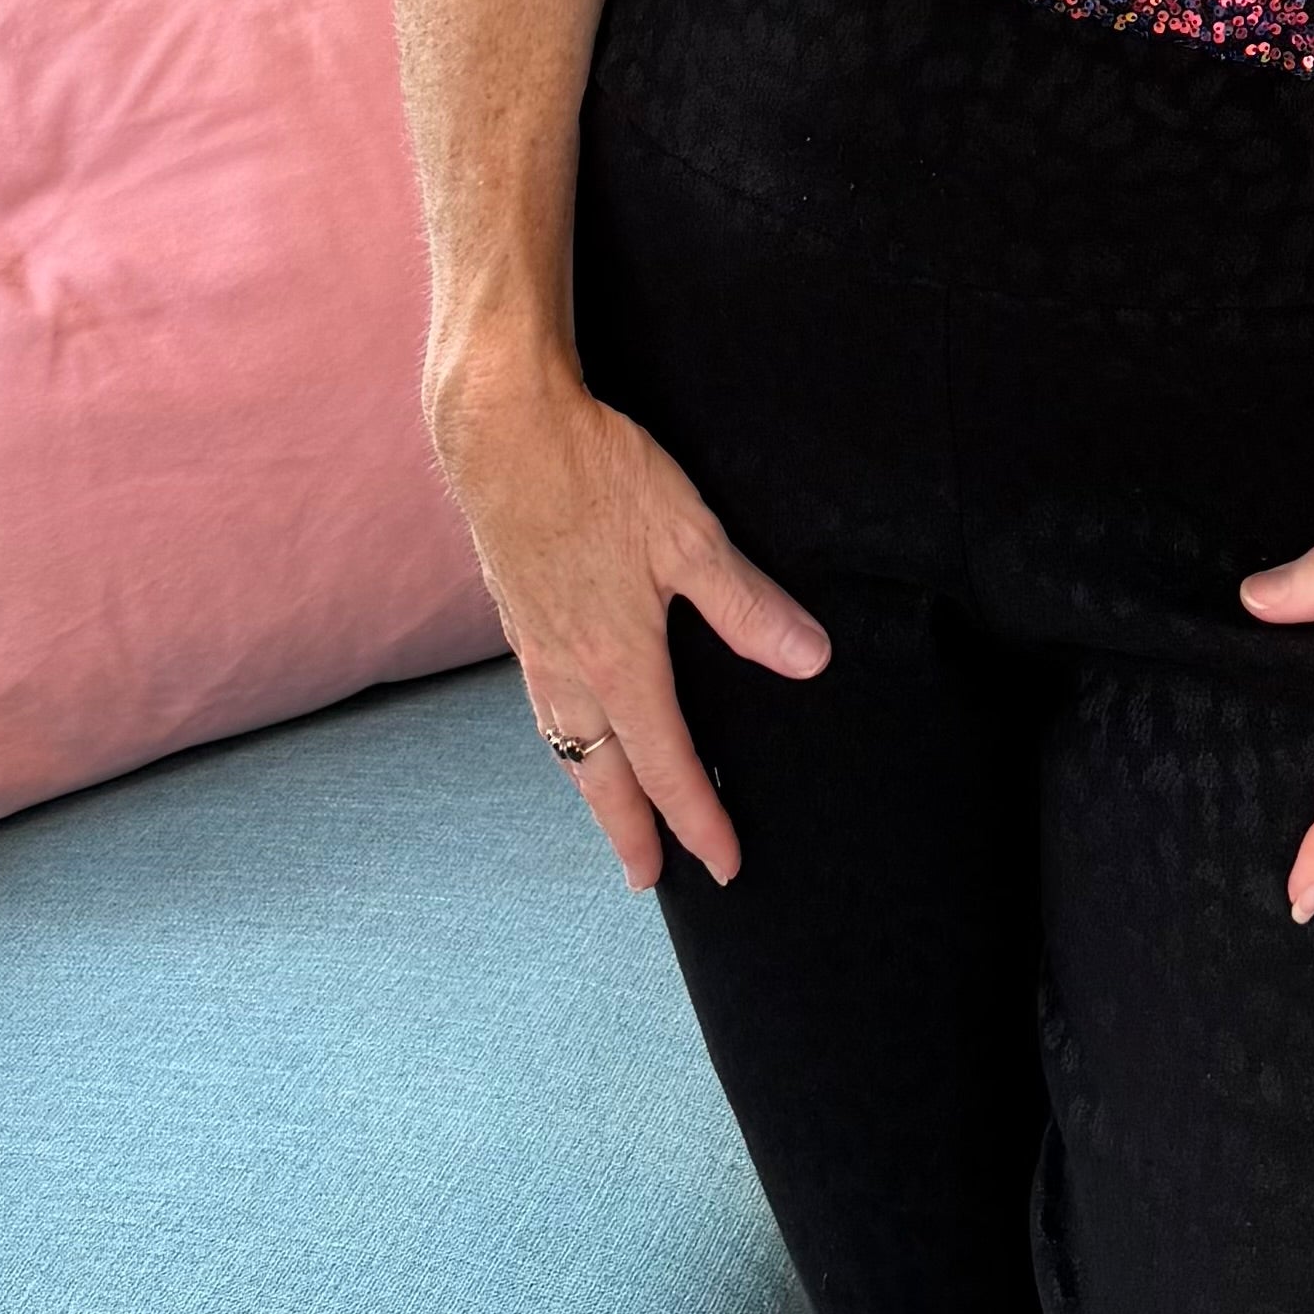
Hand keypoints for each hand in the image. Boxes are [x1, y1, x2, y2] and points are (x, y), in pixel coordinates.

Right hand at [429, 362, 826, 888]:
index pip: (668, 765)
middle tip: (647, 879)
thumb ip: (746, 606)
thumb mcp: (689, 537)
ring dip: (592, 790)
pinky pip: (543, 706)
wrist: (503, 433)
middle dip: (630, 832)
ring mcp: (536, 646)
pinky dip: (562, 740)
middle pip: (603, 777)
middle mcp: (570, 669)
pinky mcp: (517, 615)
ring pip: (565, 745)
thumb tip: (810, 661)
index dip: (699, 819)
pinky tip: (570, 726)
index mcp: (619, 662)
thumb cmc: (598, 477)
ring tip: (611, 816)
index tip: (725, 863)